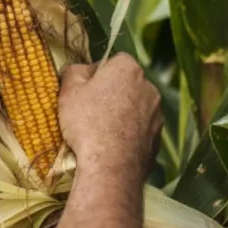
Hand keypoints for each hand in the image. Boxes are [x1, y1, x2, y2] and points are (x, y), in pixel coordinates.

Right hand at [58, 53, 161, 181]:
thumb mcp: (69, 90)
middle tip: (88, 111)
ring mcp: (157, 114)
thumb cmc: (87, 122)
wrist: (111, 166)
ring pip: (133, 108)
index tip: (82, 91)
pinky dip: (128, 133)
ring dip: (120, 114)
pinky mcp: (158, 139)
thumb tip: (81, 70)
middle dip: (109, 93)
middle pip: (125, 84)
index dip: (95, 74)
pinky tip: (111, 146)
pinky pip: (139, 129)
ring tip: (100, 131)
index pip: (111, 61)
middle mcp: (149, 87)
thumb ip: (74, 71)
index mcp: (129, 68)